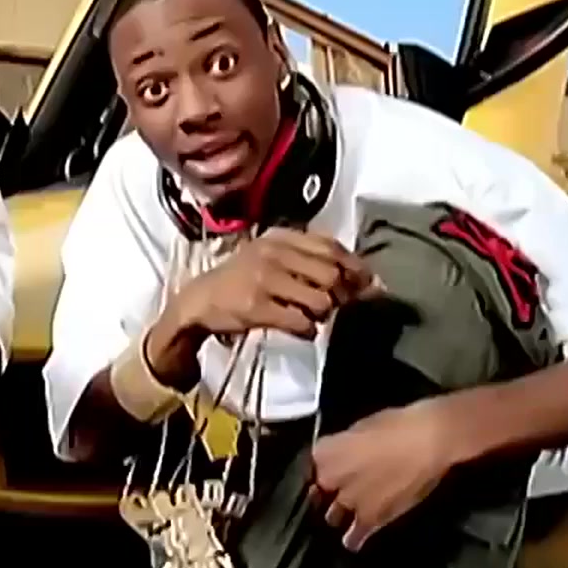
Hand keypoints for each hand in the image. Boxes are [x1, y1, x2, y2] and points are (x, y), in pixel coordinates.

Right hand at [146, 229, 375, 389]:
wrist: (199, 301)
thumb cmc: (242, 279)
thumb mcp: (273, 257)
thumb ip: (313, 261)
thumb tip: (368, 280)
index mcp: (280, 237)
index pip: (331, 246)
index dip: (354, 266)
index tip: (366, 283)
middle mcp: (273, 253)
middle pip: (331, 274)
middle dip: (339, 294)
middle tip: (333, 305)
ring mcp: (265, 279)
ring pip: (321, 300)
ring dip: (322, 314)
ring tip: (310, 316)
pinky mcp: (257, 307)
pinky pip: (302, 322)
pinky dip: (308, 330)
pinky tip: (301, 329)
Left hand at [310, 395, 467, 551]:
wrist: (428, 439)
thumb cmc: (398, 423)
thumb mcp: (362, 426)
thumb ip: (346, 445)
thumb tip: (346, 453)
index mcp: (325, 452)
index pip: (311, 466)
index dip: (322, 469)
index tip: (331, 469)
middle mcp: (329, 479)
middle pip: (320, 492)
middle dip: (329, 492)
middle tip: (343, 489)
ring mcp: (348, 501)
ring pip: (333, 516)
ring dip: (340, 514)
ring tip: (347, 515)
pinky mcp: (370, 519)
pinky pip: (355, 535)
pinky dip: (354, 538)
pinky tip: (354, 540)